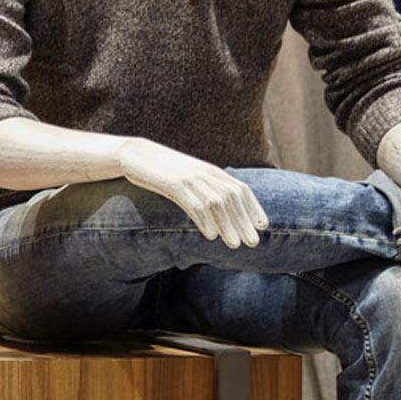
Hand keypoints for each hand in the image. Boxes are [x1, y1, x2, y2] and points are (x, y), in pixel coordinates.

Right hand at [117, 139, 266, 248]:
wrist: (136, 154)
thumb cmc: (164, 170)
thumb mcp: (190, 177)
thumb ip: (206, 188)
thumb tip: (221, 208)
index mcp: (212, 172)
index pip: (241, 189)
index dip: (254, 208)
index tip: (263, 227)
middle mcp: (205, 173)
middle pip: (232, 199)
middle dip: (244, 222)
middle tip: (253, 243)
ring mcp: (190, 178)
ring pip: (216, 203)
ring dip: (227, 225)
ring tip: (235, 245)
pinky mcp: (172, 183)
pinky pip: (193, 203)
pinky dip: (204, 220)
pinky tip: (210, 236)